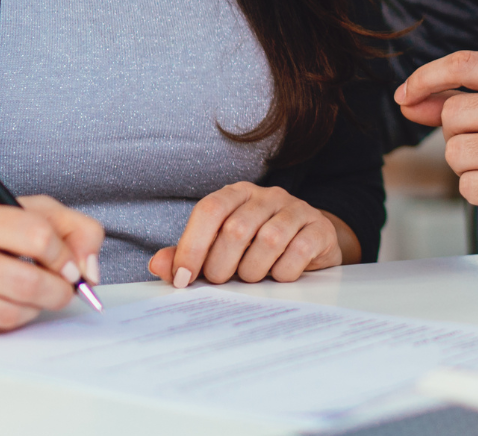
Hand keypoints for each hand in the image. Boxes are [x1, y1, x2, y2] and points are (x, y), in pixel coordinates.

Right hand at [0, 195, 102, 337]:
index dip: (64, 255)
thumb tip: (90, 269)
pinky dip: (7, 321)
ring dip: (34, 308)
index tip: (70, 265)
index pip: (37, 236)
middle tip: (63, 290)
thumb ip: (68, 227)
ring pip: (9, 313)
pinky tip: (1, 304)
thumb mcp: (18, 210)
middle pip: (25, 282)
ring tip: (33, 296)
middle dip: (57, 291)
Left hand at [147, 183, 356, 286]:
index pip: (210, 210)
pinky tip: (279, 276)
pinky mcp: (320, 228)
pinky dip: (283, 272)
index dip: (192, 246)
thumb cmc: (255, 250)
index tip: (183, 278)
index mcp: (237, 195)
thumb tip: (158, 264)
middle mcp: (267, 196)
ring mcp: (297, 209)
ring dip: (253, 271)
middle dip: (222, 265)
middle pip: (236, 228)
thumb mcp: (218, 251)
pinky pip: (299, 251)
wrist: (307, 246)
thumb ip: (187, 256)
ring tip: (251, 278)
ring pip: (269, 240)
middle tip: (221, 282)